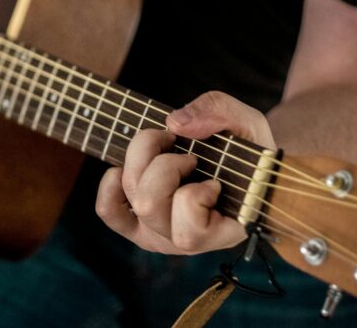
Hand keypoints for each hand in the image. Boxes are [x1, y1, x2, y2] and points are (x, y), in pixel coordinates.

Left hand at [95, 91, 275, 254]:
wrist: (240, 163)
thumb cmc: (248, 149)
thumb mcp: (247, 123)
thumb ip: (219, 113)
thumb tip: (175, 123)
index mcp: (221, 233)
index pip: (190, 232)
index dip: (196, 195)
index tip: (214, 179)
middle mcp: (185, 241)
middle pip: (149, 205)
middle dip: (165, 165)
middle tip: (188, 155)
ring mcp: (158, 233)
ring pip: (132, 199)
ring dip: (142, 162)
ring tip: (166, 150)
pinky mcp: (137, 223)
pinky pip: (109, 210)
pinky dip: (110, 185)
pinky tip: (127, 167)